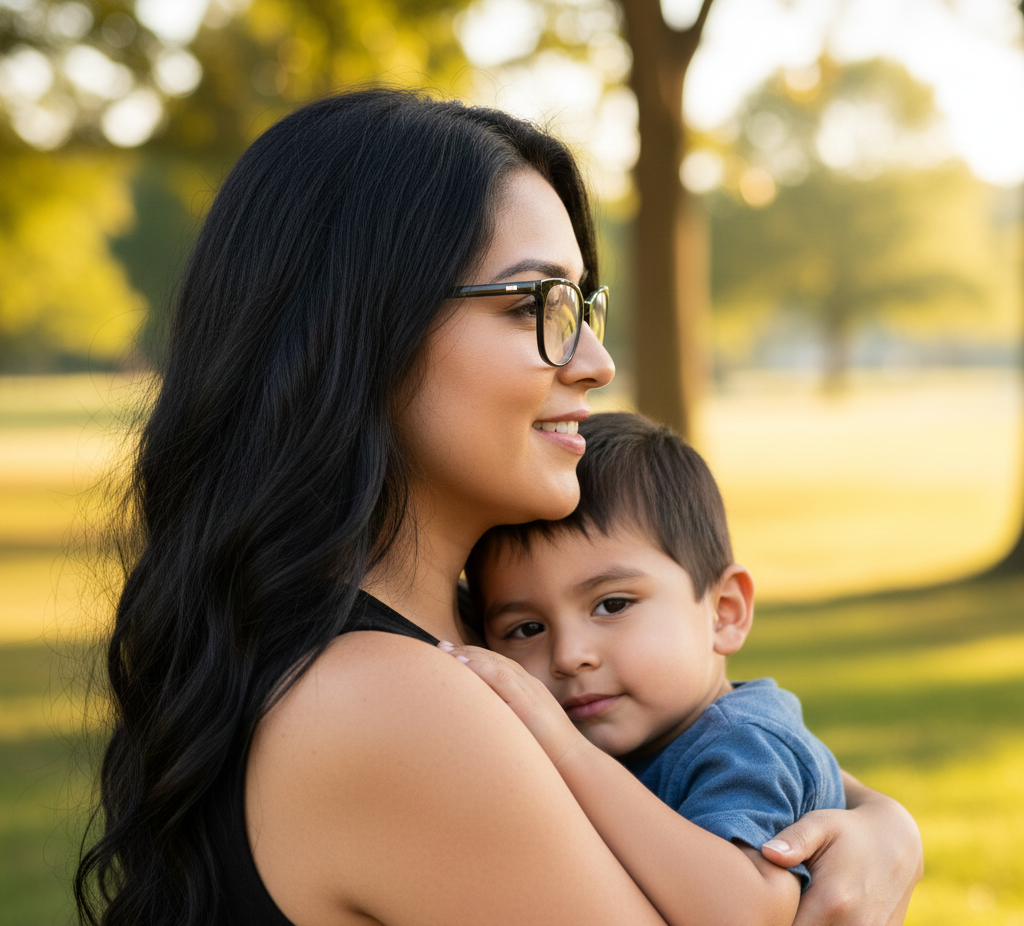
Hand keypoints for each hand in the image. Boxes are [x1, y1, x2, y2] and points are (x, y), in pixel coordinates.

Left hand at [438, 642, 583, 767]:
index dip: (475, 656)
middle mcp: (529, 684)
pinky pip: (501, 677)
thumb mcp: (524, 728)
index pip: (498, 664)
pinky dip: (480, 668)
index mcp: (528, 689)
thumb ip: (508, 718)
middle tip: (441, 647)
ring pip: (495, 662)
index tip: (452, 653)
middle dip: (466, 650)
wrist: (572, 760)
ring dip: (468, 655)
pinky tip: (462, 664)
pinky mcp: (528, 701)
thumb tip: (483, 722)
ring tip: (446, 653)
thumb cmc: (548, 751)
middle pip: (494, 658)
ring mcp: (529, 690)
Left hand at [760, 772, 921, 925]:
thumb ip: (793, 840)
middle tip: (780, 903)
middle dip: (788, 919)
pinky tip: (818, 910)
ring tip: (801, 904)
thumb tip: (767, 852)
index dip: (774, 917)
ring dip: (809, 922)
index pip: (787, 924)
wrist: (897, 842)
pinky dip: (827, 925)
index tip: (763, 904)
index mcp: (832, 901)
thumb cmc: (848, 830)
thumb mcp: (819, 824)